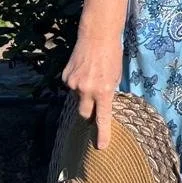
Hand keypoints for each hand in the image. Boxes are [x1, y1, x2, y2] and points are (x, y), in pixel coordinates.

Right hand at [61, 34, 121, 150]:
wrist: (97, 35)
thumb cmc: (112, 55)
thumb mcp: (116, 76)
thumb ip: (109, 92)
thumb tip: (102, 105)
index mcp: (104, 91)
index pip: (103, 118)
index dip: (102, 134)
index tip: (102, 146)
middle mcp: (87, 90)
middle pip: (85, 114)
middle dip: (89, 114)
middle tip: (94, 107)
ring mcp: (74, 84)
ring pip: (77, 99)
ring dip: (83, 94)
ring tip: (91, 77)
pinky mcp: (65, 77)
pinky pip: (71, 87)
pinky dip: (77, 83)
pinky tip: (83, 71)